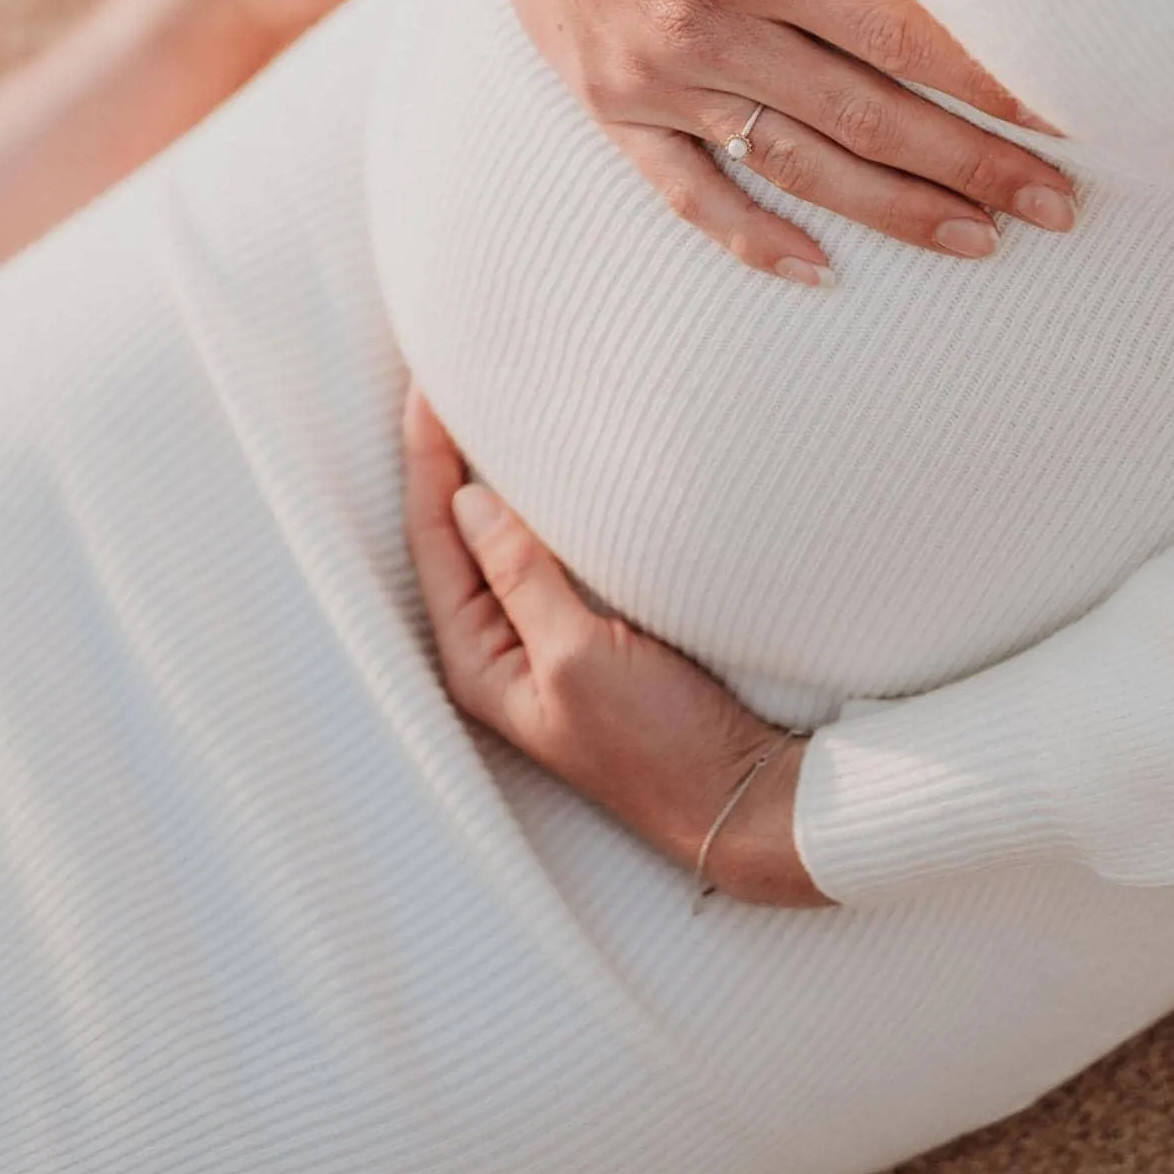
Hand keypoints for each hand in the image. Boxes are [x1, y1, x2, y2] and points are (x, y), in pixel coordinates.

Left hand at [401, 388, 828, 905]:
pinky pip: (553, 548)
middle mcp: (503, 643)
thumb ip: (522, 577)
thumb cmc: (658, 747)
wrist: (747, 800)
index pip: (434, 534)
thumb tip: (468, 498)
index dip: (426, 456)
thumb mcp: (579, 658)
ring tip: (489, 399)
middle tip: (447, 372)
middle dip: (449, 454)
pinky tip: (556, 460)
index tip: (427, 384)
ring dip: (497, 470)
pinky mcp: (598, 628)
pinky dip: (547, 499)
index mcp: (479, 658)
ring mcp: (551, 634)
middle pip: (457, 528)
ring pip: (505, 533)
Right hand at [417, 0, 1074, 278]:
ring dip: (895, 212)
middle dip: (971, 166)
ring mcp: (650, 78)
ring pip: (796, 167)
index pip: (894, 34)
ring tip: (983, 242)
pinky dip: (752, 239)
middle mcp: (697, 26)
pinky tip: (820, 271)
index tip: (1062, 114)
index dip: (985, 81)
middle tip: (1060, 207)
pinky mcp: (610, 106)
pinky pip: (688, 192)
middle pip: (864, 116)